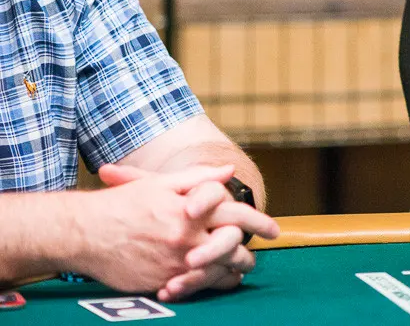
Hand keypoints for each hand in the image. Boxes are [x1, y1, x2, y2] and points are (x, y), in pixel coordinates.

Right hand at [90, 164, 279, 301]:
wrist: (83, 233)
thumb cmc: (123, 204)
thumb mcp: (160, 183)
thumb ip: (198, 178)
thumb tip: (228, 171)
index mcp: (192, 212)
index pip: (238, 216)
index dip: (260, 222)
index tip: (274, 229)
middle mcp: (187, 239)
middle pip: (234, 250)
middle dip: (247, 254)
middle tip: (253, 256)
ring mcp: (175, 264)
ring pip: (218, 274)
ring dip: (230, 272)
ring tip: (236, 271)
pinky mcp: (161, 284)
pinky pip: (194, 289)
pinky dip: (205, 285)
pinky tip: (209, 281)